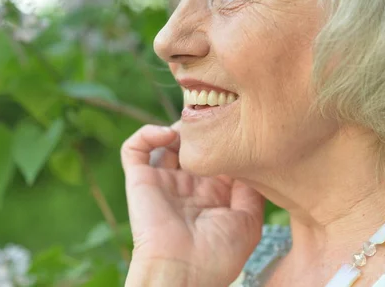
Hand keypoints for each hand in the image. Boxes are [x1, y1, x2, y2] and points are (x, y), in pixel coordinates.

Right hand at [121, 123, 264, 286]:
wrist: (183, 272)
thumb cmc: (218, 254)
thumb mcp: (248, 221)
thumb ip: (251, 190)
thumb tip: (250, 162)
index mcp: (211, 193)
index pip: (216, 156)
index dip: (224, 140)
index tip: (235, 126)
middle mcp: (187, 184)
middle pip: (191, 145)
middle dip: (200, 128)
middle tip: (211, 115)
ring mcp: (162, 181)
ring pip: (164, 141)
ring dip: (176, 128)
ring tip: (191, 127)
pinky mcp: (140, 179)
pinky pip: (133, 149)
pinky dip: (146, 134)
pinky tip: (167, 135)